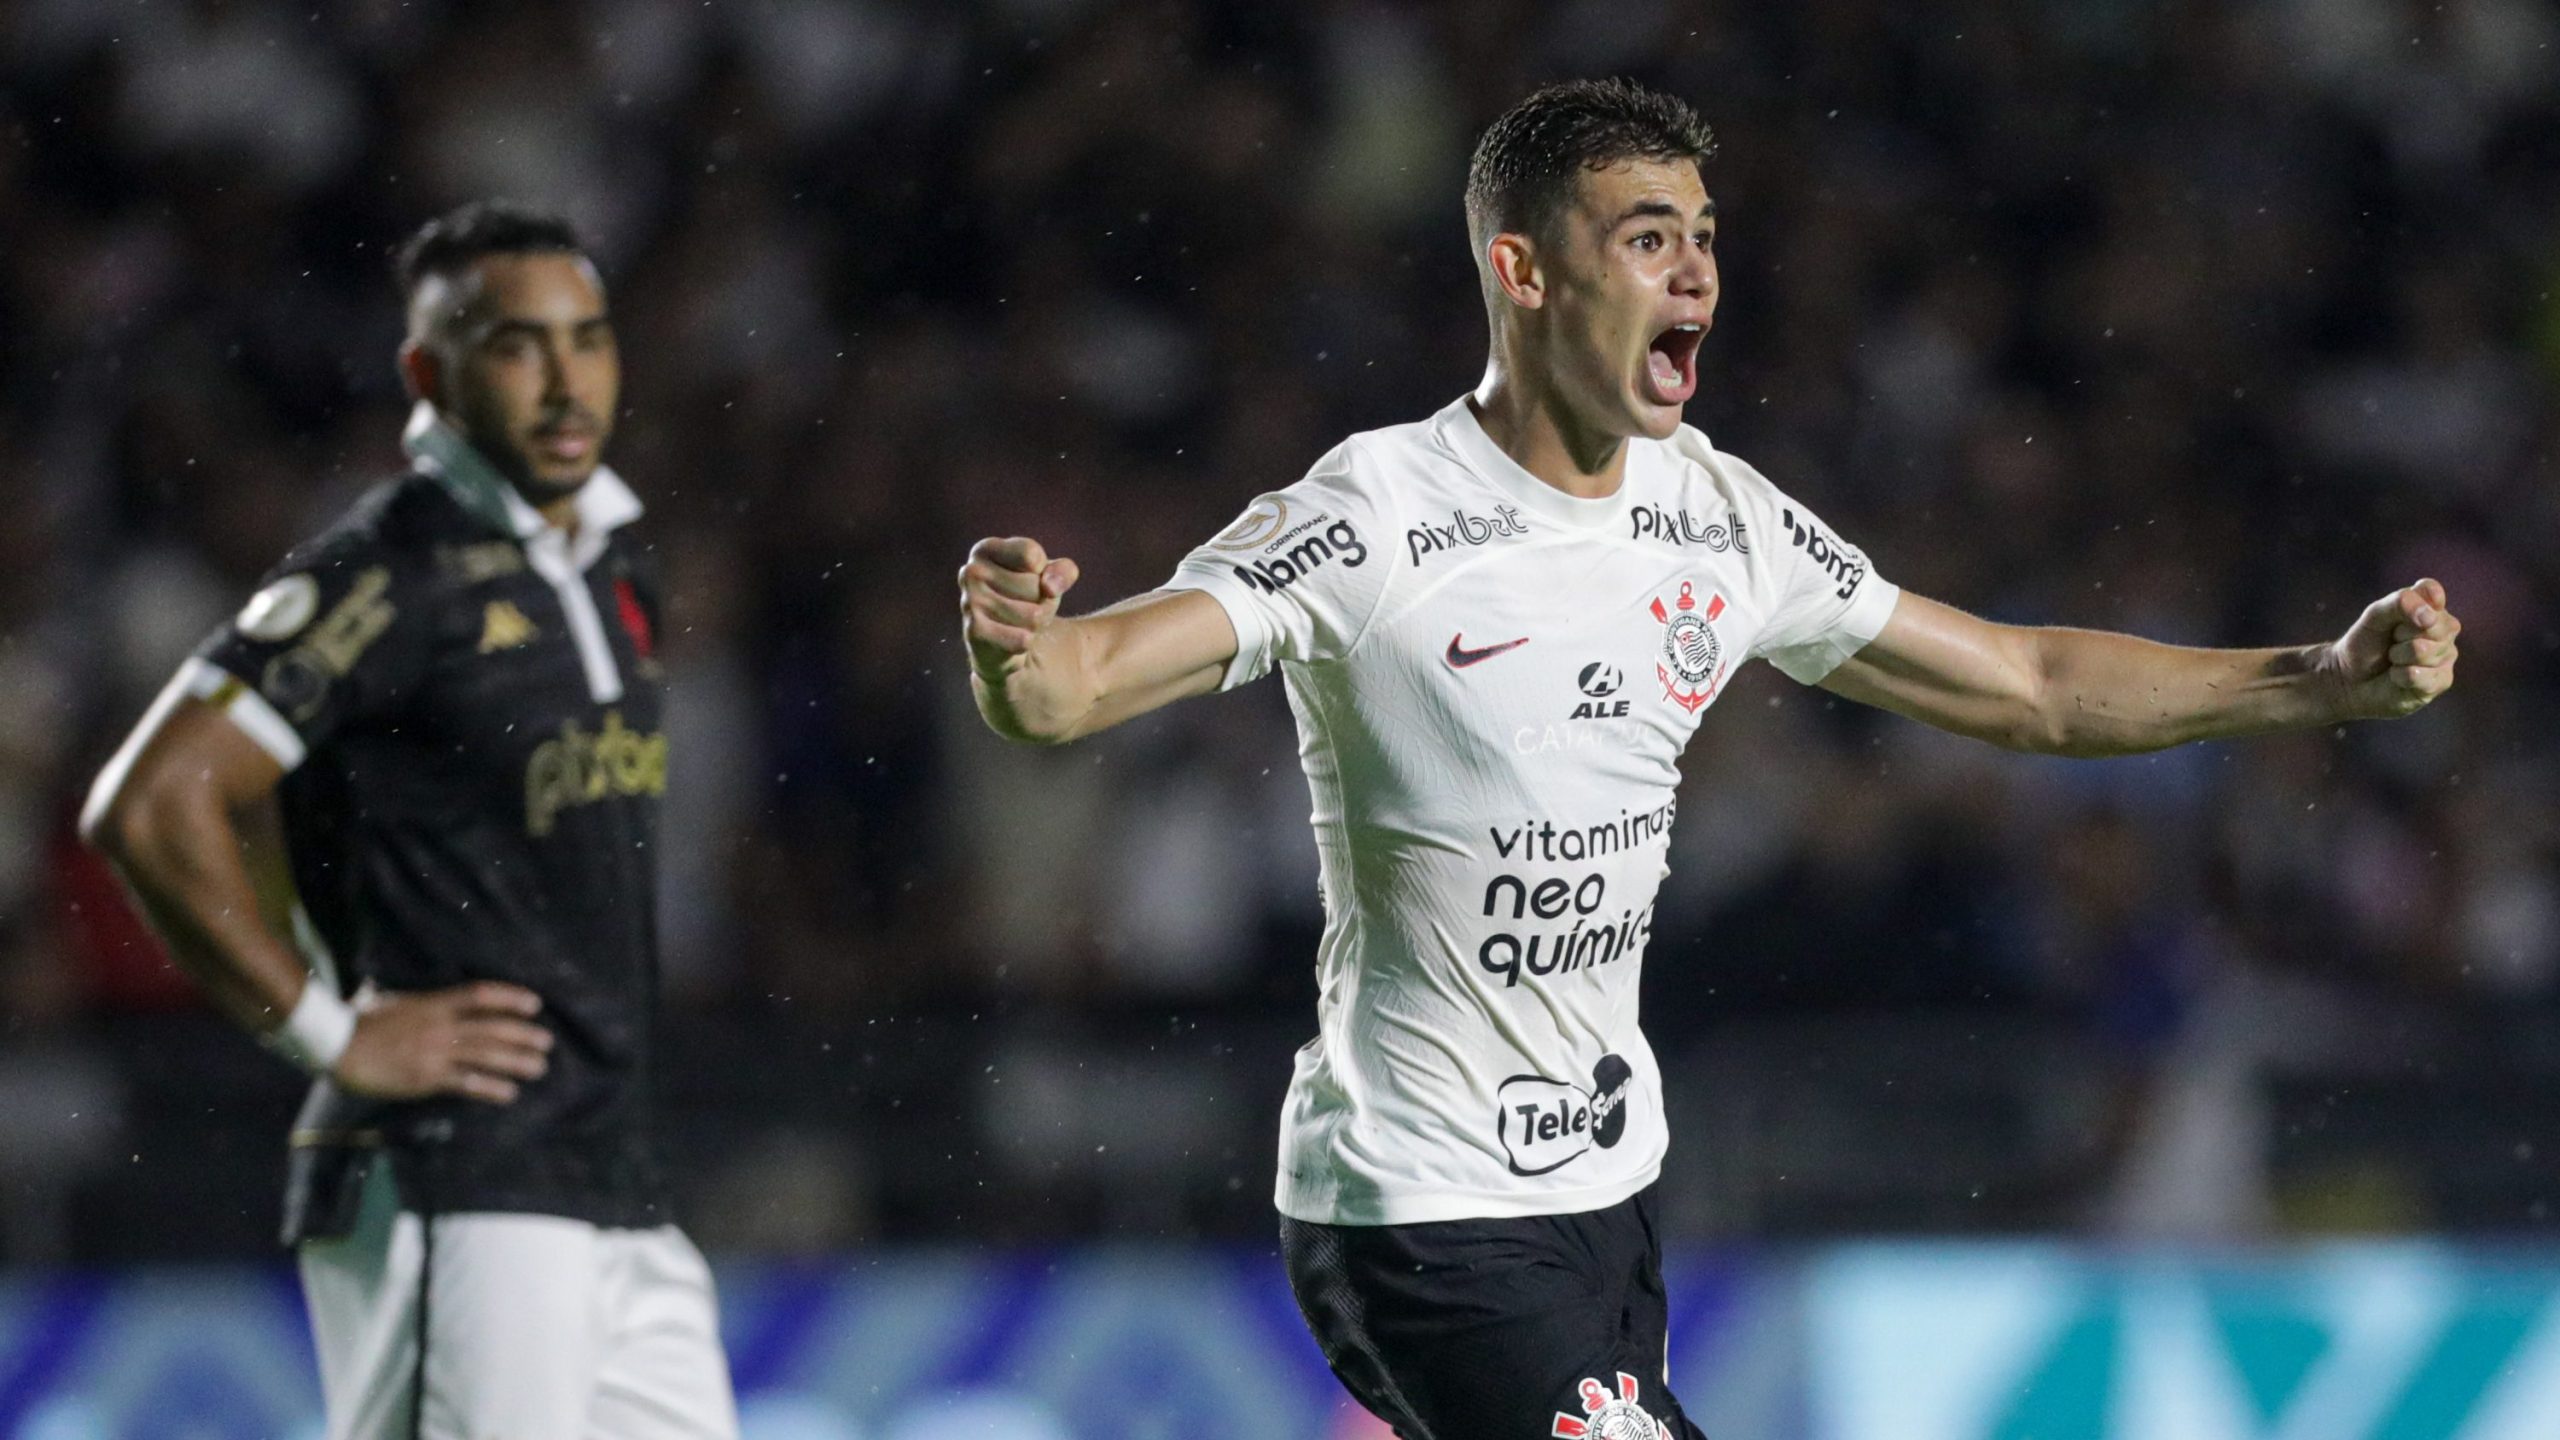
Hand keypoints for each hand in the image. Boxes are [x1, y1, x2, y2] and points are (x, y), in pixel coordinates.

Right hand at [330, 982, 553, 1103]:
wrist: (336, 1044)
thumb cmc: (358, 1019)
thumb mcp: (387, 997)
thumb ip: (409, 996)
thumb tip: (407, 988)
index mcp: (433, 1003)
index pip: (480, 995)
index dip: (510, 998)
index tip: (534, 1004)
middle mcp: (440, 1026)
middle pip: (492, 1028)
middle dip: (523, 1035)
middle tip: (547, 1041)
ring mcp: (435, 1052)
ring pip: (486, 1055)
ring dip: (516, 1062)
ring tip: (539, 1067)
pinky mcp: (426, 1078)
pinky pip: (466, 1083)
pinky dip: (490, 1088)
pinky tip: (509, 1093)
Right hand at [959, 536, 1079, 679]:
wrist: (1002, 639)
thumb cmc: (1027, 597)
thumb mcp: (1051, 576)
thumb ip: (1063, 571)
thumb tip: (1049, 587)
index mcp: (987, 549)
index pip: (1031, 554)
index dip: (1044, 570)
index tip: (1032, 576)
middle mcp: (973, 571)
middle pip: (1035, 586)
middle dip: (1043, 601)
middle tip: (1028, 605)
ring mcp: (970, 601)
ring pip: (1033, 615)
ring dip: (1037, 624)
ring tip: (1022, 621)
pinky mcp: (974, 631)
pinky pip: (1022, 638)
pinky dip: (1027, 641)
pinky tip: (1013, 637)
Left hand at [2325, 578, 2460, 719]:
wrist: (2353, 678)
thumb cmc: (2367, 642)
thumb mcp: (2374, 615)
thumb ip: (2399, 603)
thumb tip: (2429, 616)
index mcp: (2430, 606)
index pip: (2431, 592)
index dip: (2411, 604)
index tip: (2394, 616)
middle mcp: (2444, 628)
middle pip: (2431, 624)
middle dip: (2400, 634)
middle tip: (2392, 640)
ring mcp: (2446, 654)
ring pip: (2423, 651)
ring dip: (2398, 656)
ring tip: (2393, 658)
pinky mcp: (2442, 680)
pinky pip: (2420, 675)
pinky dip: (2399, 676)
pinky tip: (2397, 676)